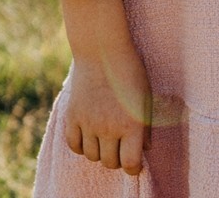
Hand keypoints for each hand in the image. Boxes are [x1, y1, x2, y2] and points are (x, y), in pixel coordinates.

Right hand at [65, 50, 151, 173]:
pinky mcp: (72, 117)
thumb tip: (144, 148)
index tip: (134, 162)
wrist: (102, 50)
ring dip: (100, 151)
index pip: (130, 164)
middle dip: (117, 158)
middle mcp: (109, 128)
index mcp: (132, 124)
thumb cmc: (129, 70)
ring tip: (105, 137)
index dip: (133, 167)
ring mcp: (89, 123)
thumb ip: (146, 125)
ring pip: (92, 156)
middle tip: (120, 146)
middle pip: (110, 163)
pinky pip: (74, 145)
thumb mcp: (146, 96)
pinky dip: (81, 145)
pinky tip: (89, 135)